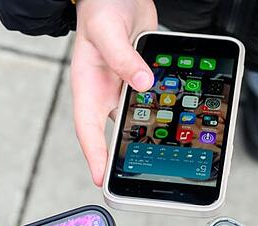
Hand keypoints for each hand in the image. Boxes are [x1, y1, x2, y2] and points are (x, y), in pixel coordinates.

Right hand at [71, 0, 156, 184]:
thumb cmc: (101, 8)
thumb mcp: (107, 30)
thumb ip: (123, 57)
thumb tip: (142, 83)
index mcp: (88, 86)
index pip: (87, 128)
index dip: (94, 155)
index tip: (101, 178)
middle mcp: (104, 94)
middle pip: (110, 134)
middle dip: (120, 157)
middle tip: (133, 176)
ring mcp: (122, 90)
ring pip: (132, 121)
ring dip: (143, 138)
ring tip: (158, 158)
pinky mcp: (139, 83)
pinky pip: (148, 104)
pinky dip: (158, 114)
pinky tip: (170, 124)